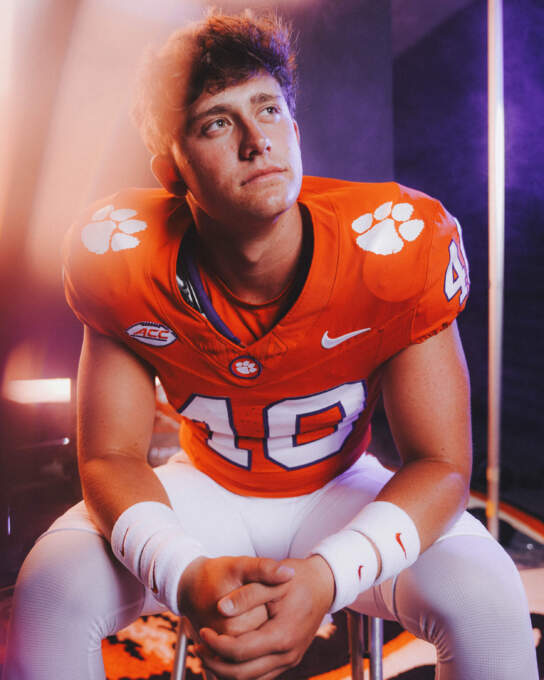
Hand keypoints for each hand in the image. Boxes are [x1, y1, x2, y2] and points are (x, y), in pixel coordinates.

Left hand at [196, 555, 334, 679]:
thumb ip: (246, 594)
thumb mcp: (272, 580)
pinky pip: (261, 675)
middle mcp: (287, 654)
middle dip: (215, 663)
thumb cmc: (297, 578)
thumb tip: (220, 608)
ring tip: (209, 651)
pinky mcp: (288, 658)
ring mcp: (289, 659)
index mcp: (282, 635)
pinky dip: (241, 670)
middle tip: (199, 645)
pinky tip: (227, 654)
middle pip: (243, 674)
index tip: (203, 631)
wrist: (324, 584)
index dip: (216, 644)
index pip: (240, 651)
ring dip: (227, 670)